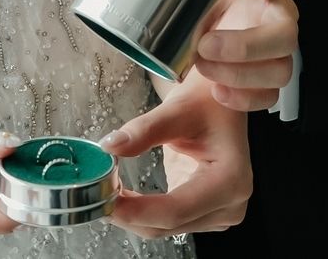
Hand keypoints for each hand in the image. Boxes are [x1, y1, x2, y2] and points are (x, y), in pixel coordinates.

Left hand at [98, 75, 250, 236]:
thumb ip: (143, 130)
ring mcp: (219, 212)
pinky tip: (122, 194)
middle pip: (169, 223)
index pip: (176, 209)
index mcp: (230, 180)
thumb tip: (109, 147)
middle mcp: (229, 204)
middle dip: (130, 213)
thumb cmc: (208, 99)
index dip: (137, 210)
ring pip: (165, 227)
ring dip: (133, 213)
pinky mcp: (205, 212)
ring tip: (107, 188)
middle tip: (96, 192)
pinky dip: (142, 210)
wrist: (219, 99)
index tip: (106, 199)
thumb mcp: (177, 109)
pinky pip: (167, 219)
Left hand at [156, 0, 297, 110]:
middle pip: (283, 31)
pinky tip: (216, 90)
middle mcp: (278, 9)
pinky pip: (270, 95)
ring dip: (240, 74)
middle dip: (246, 44)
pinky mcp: (270, 73)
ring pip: (280, 68)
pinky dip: (244, 97)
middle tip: (203, 43)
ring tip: (201, 65)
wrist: (220, 5)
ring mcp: (278, 45)